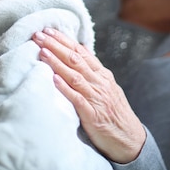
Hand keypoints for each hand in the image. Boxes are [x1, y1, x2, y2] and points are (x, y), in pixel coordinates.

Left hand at [32, 28, 145, 163]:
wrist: (130, 139)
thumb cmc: (115, 113)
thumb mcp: (107, 87)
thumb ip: (93, 71)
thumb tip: (80, 51)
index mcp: (102, 75)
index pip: (81, 51)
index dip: (64, 40)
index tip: (48, 30)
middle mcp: (100, 83)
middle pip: (75, 59)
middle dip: (56, 45)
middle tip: (39, 35)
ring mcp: (97, 98)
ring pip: (75, 75)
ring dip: (57, 63)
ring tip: (42, 52)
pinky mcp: (93, 115)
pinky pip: (77, 99)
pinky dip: (65, 88)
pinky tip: (54, 79)